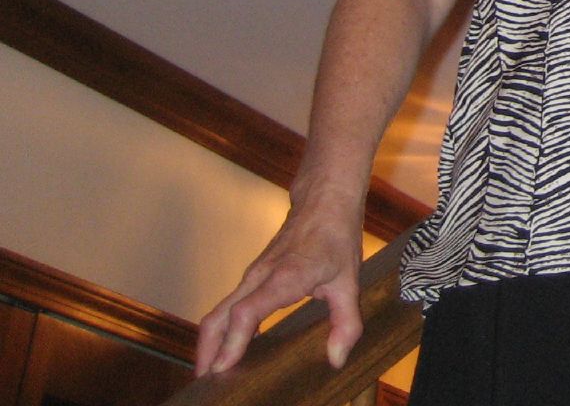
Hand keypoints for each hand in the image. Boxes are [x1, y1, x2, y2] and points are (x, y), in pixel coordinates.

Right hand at [195, 195, 364, 373]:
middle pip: (218, 316)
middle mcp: (260, 276)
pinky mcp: (251, 277)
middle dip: (207, 352)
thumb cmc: (336, 237)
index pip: (246, 312)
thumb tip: (336, 359)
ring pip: (218, 311)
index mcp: (285, 277)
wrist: (323, 199)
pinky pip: (228, 305)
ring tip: (211, 375)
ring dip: (210, 343)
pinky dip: (220, 330)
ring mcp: (252, 276)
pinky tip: (227, 350)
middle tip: (205, 384)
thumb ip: (346, 322)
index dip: (232, 341)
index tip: (221, 368)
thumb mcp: (350, 281)